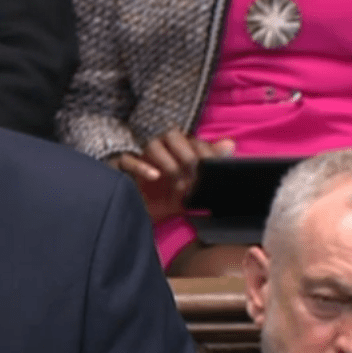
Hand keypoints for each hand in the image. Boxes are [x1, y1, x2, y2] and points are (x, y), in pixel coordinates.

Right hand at [108, 129, 233, 221]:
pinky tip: (154, 176)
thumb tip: (230, 144)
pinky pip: (128, 160)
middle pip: (173, 136)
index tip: (212, 168)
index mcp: (177, 151)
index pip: (194, 140)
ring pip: (153, 146)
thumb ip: (209, 169)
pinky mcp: (121, 166)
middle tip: (197, 175)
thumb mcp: (191, 191)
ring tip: (178, 183)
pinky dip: (141, 166)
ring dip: (169, 162)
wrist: (136, 216)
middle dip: (188, 154)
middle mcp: (159, 149)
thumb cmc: (165, 200)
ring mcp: (139, 156)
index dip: (204, 152)